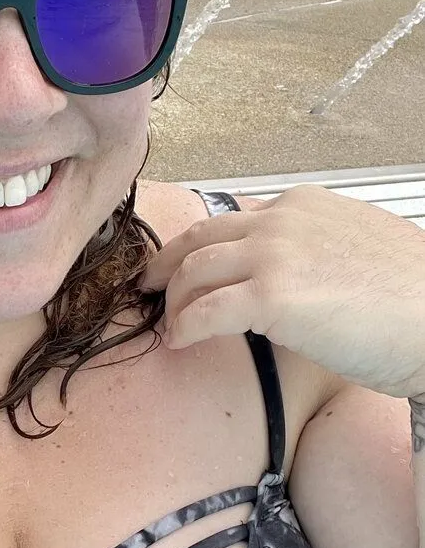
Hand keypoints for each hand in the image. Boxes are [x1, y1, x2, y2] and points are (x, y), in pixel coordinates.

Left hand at [142, 185, 424, 398]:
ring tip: (170, 325)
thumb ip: (310, 250)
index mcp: (301, 205)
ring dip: (173, 302)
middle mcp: (280, 221)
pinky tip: (180, 342)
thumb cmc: (411, 295)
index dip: (199, 248)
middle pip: (198, 239)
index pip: (230, 222)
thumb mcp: (354, 248)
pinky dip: (183, 328)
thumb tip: (283, 277)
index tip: (182, 268)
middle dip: (165, 266)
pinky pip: (203, 312)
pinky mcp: (271, 296)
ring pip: (193, 273)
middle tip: (148, 289)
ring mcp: (273, 255)